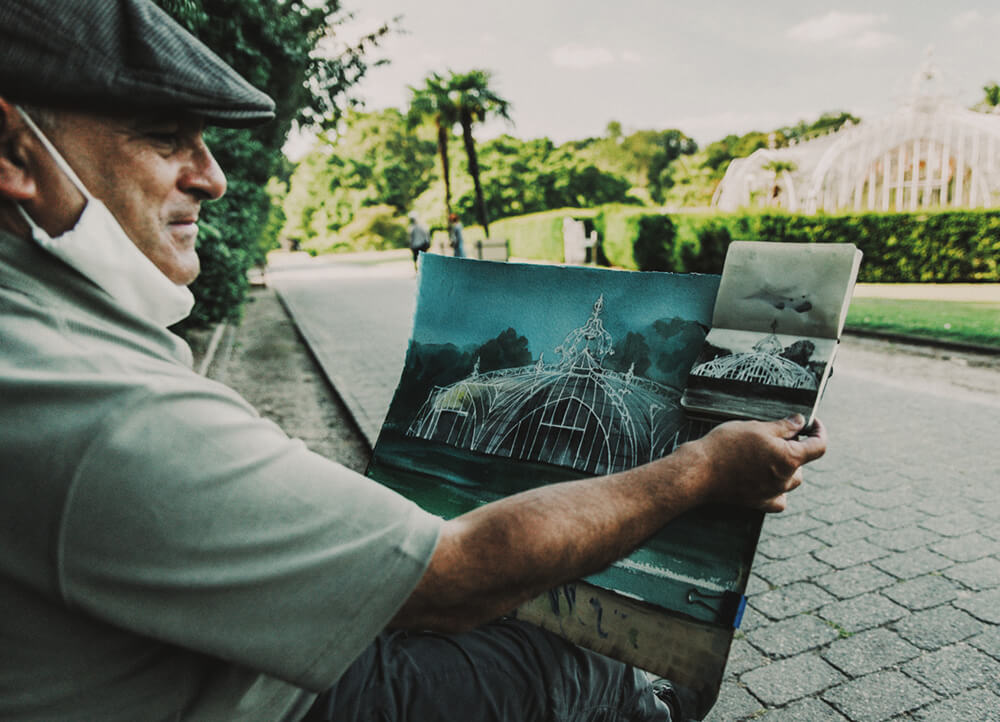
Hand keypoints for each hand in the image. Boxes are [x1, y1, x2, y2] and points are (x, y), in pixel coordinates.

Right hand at [692, 415, 827, 511]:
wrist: (700, 471)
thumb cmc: (725, 446)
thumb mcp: (756, 427)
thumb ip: (784, 426)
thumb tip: (800, 422)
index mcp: (789, 458)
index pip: (819, 446)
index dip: (819, 431)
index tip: (812, 424)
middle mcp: (785, 479)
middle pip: (803, 463)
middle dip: (795, 448)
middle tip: (775, 436)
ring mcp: (772, 493)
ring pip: (791, 481)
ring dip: (787, 468)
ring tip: (766, 455)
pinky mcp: (759, 502)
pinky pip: (779, 499)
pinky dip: (778, 490)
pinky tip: (767, 479)